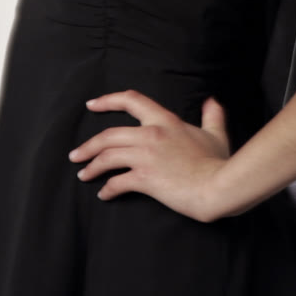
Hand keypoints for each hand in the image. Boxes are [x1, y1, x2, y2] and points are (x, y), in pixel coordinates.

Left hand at [66, 91, 231, 221]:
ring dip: (91, 167)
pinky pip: (117, 183)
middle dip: (87, 146)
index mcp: (165, 120)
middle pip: (108, 134)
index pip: (131, 100)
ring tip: (84, 175)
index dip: (107, 100)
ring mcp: (145, 156)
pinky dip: (108, 189)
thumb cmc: (218, 162)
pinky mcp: (144, 179)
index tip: (91, 105)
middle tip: (76, 155)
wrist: (219, 186)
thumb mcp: (215, 135)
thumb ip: (212, 116)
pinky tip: (104, 195)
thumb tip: (212, 101)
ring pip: (106, 157)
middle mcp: (150, 134)